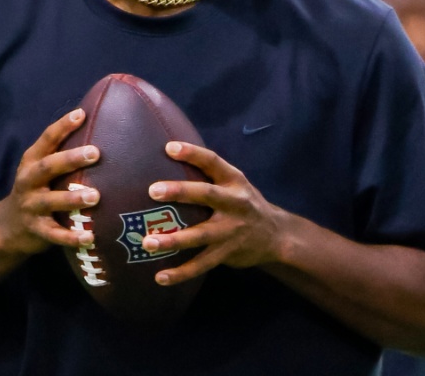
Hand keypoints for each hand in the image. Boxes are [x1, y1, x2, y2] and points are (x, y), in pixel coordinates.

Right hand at [0, 109, 100, 254]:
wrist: (7, 227)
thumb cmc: (36, 190)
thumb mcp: (40, 170)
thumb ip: (61, 154)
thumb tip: (98, 127)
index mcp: (32, 162)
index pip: (46, 139)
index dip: (62, 126)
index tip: (81, 114)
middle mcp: (29, 181)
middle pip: (48, 167)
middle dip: (70, 159)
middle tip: (95, 152)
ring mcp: (31, 207)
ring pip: (51, 201)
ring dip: (73, 198)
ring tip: (95, 196)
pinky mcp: (37, 231)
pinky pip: (55, 234)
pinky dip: (71, 236)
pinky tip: (90, 236)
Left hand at [142, 141, 287, 285]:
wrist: (276, 235)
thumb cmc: (243, 203)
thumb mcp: (234, 184)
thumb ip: (209, 175)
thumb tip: (167, 158)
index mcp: (234, 180)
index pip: (212, 162)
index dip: (192, 153)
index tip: (169, 147)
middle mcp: (234, 203)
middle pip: (206, 194)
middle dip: (180, 192)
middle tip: (153, 191)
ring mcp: (231, 230)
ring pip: (200, 235)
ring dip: (173, 240)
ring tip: (148, 243)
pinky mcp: (227, 253)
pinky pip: (202, 264)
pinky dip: (181, 272)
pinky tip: (161, 277)